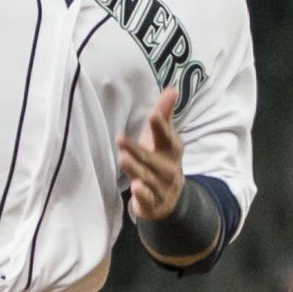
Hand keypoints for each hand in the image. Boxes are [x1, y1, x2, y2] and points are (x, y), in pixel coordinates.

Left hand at [116, 88, 184, 221]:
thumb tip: (172, 89)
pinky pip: (148, 199)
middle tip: (120, 138)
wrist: (170, 198)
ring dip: (135, 169)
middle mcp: (169, 168)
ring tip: (122, 158)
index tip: (153, 114)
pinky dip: (143, 195)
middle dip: (137, 149)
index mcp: (172, 150)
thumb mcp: (163, 138)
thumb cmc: (161, 159)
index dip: (161, 126)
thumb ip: (165, 114)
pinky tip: (136, 188)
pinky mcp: (153, 202)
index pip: (166, 137)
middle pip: (151, 158)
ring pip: (147, 177)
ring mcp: (161, 187)